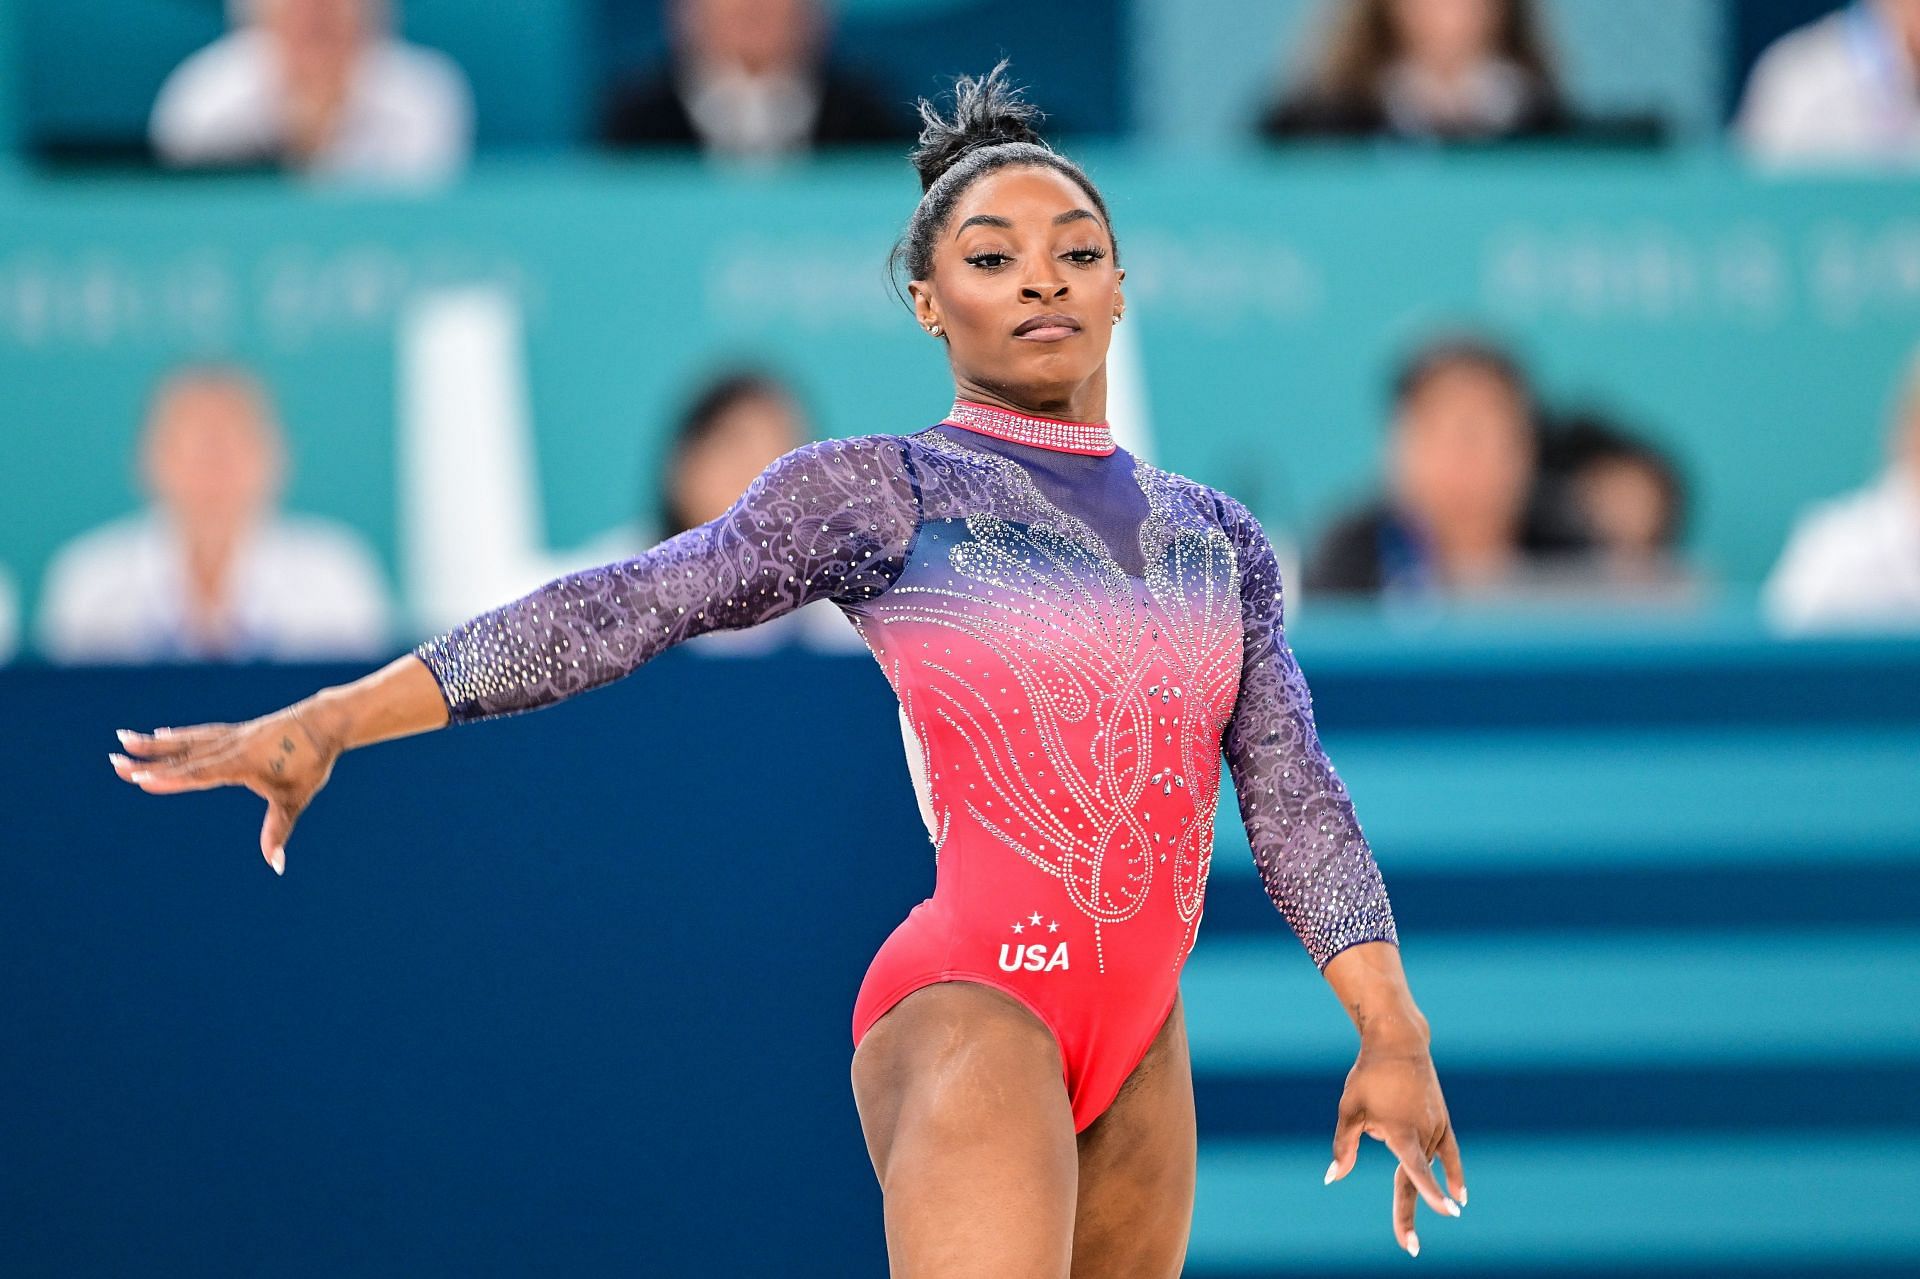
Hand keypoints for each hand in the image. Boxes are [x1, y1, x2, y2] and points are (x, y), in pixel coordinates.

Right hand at [108, 702, 344, 875]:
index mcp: (241, 763)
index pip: (198, 773)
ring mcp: (232, 736)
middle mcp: (230, 746)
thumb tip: (275, 865)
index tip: (140, 779)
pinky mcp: (237, 731)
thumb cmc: (311, 762)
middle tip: (113, 761)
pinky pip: (202, 734)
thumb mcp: (295, 799)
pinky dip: (180, 736)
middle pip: (184, 755)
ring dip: (156, 742)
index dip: (169, 778)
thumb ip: (279, 830)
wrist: (326, 722)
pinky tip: (164, 733)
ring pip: (188, 740)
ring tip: (125, 739)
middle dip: (148, 760)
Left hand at [1324, 1028, 1466, 1257]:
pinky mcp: (1443, 1122)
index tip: (1447, 1212)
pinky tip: (1461, 1197)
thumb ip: (1343, 1146)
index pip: (1416, 1170)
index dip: (1429, 1193)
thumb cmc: (1368, 1075)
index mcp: (1401, 1131)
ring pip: (1415, 1154)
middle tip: (1410, 1248)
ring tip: (1383, 1102)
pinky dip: (1453, 1175)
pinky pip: (1450, 1154)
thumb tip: (1333, 1179)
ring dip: (1394, 1141)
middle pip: (1413, 1179)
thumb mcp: (1348, 1109)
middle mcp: (1424, 1133)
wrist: (1398, 1043)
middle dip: (1408, 1213)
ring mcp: (1437, 1128)